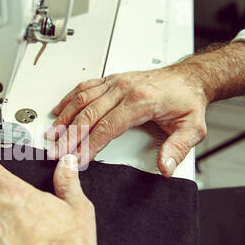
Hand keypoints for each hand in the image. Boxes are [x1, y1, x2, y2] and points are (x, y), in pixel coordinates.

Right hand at [46, 67, 208, 176]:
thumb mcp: (192, 128)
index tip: (78, 159)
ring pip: (82, 100)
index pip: (107, 127)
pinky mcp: (112, 80)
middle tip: (56, 152)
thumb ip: (177, 148)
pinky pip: (85, 87)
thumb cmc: (186, 100)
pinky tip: (59, 109)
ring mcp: (116, 82)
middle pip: (88, 115)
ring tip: (52, 135)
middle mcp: (124, 89)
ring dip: (64, 118)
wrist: (189, 78)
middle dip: (69, 136)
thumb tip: (165, 167)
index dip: (89, 145)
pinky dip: (69, 99)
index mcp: (141, 101)